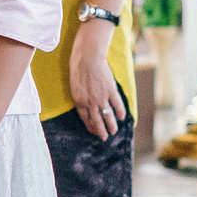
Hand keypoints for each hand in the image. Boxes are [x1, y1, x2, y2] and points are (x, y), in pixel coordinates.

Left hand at [68, 20, 125, 139]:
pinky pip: (117, 104)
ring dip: (111, 125)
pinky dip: (120, 111)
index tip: (93, 131)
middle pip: (96, 120)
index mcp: (79, 101)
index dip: (90, 126)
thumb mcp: (74, 85)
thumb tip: (84, 103)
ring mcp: (101, 97)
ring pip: (107, 116)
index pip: (85, 118)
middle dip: (100, 130)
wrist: (88, 58)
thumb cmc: (78, 68)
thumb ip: (80, 95)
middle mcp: (90, 103)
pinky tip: (122, 117)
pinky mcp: (111, 91)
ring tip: (113, 132)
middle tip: (103, 138)